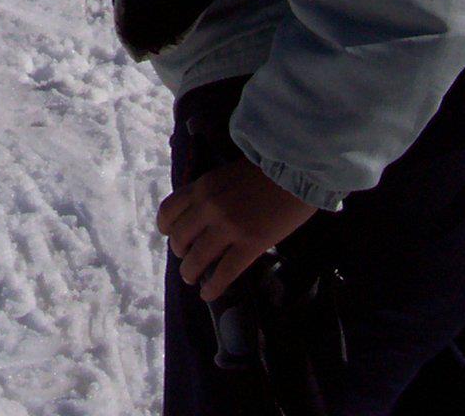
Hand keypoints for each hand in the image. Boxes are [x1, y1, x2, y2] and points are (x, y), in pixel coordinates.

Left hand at [157, 156, 317, 299]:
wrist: (298, 170)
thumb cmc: (267, 170)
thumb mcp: (227, 175)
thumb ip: (210, 194)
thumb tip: (201, 217)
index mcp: (202, 186)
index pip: (169, 211)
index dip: (167, 228)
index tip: (172, 236)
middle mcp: (208, 207)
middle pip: (180, 238)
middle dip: (180, 253)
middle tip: (187, 259)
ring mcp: (228, 227)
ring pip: (197, 259)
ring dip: (190, 273)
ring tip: (193, 279)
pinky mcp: (250, 245)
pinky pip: (224, 273)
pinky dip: (213, 287)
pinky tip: (209, 294)